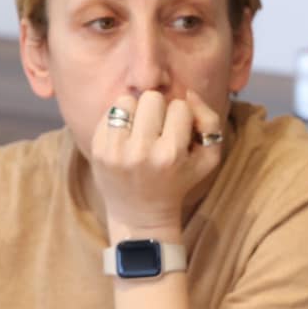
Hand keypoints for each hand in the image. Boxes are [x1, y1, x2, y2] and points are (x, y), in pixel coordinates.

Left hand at [90, 89, 225, 234]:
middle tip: (158, 129)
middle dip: (159, 109)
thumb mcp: (208, 158)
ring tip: (141, 129)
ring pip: (127, 100)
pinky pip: (109, 113)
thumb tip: (190, 94)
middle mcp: (141, 152)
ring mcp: (115, 151)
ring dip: (137, 111)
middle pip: (152, 98)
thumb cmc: (179, 181)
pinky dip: (120, 119)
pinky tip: (126, 136)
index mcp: (171, 154)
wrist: (141, 214)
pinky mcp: (98, 149)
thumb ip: (209, 121)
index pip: (180, 106)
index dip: (182, 116)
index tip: (179, 133)